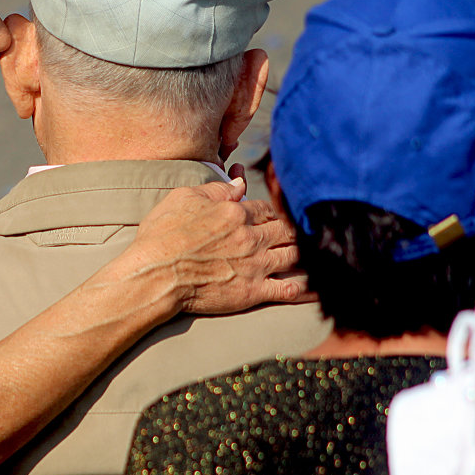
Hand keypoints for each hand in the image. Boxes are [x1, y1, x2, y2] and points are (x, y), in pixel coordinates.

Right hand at [130, 178, 313, 314]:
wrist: (155, 275)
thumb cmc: (162, 236)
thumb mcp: (183, 199)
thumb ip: (215, 190)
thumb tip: (238, 183)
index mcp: (236, 213)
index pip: (266, 208)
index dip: (272, 210)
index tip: (274, 215)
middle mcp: (251, 237)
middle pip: (286, 229)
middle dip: (295, 229)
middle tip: (302, 231)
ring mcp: (256, 265)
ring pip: (295, 255)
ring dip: (306, 253)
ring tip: (316, 253)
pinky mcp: (254, 291)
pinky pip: (290, 289)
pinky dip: (307, 288)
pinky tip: (319, 286)